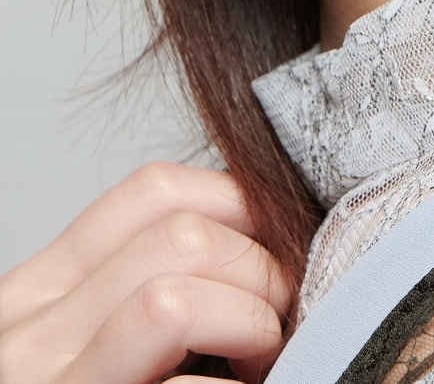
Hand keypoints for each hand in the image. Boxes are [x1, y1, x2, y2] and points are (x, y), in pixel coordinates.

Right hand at [0, 161, 293, 383]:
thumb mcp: (86, 350)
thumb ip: (135, 294)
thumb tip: (250, 249)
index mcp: (35, 297)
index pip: (150, 193)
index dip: (236, 203)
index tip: (275, 243)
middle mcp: (28, 335)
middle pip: (181, 235)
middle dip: (258, 268)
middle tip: (281, 321)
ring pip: (177, 297)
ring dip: (249, 324)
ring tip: (260, 365)